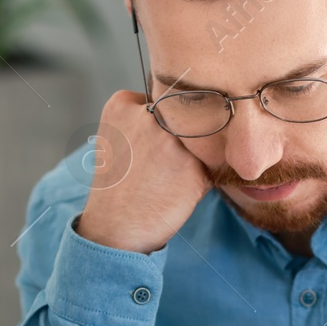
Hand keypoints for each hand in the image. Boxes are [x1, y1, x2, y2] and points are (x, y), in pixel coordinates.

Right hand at [75, 89, 210, 253]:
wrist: (116, 226)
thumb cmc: (119, 185)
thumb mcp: (118, 138)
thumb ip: (147, 118)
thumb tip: (193, 110)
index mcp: (122, 104)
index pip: (163, 99)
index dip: (162, 124)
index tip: (146, 145)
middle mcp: (148, 116)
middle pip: (184, 116)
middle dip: (179, 137)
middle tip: (159, 165)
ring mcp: (173, 139)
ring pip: (201, 139)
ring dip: (193, 158)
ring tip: (168, 179)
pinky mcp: (195, 166)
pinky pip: (210, 164)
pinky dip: (200, 178)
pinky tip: (178, 190)